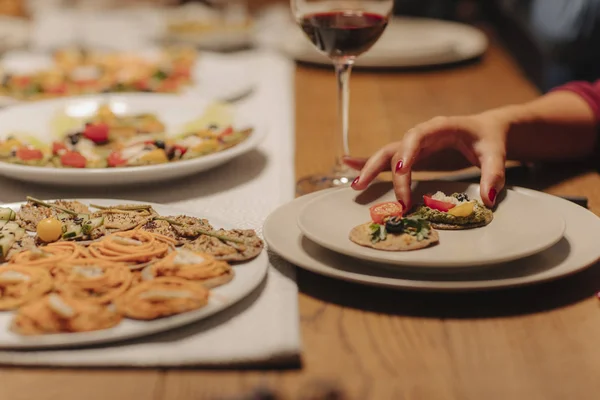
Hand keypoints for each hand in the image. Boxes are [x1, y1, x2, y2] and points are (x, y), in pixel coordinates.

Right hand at [344, 111, 510, 208]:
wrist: (488, 131)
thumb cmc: (490, 140)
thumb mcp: (496, 154)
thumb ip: (492, 175)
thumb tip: (488, 200)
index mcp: (440, 128)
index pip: (417, 137)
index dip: (407, 153)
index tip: (402, 172)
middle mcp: (422, 135)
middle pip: (395, 148)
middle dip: (379, 166)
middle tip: (364, 185)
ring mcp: (415, 146)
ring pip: (387, 155)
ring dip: (370, 168)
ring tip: (356, 185)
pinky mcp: (413, 156)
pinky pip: (389, 159)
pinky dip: (368, 161)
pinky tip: (349, 165)